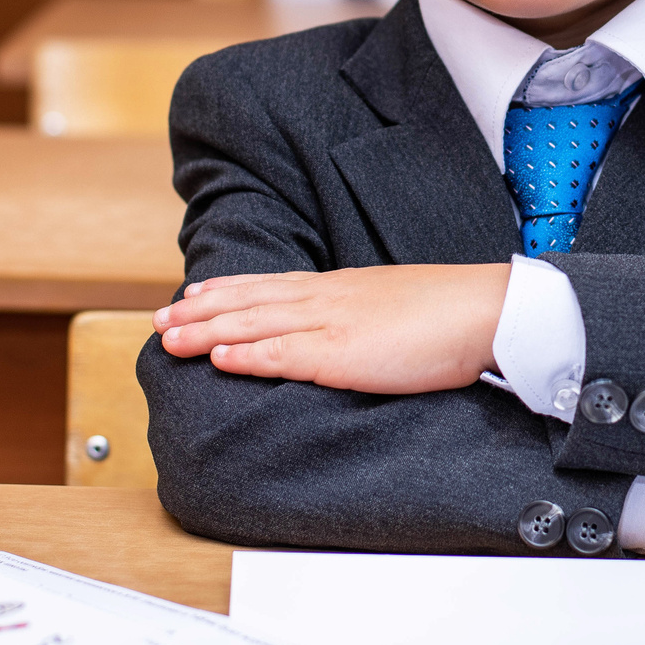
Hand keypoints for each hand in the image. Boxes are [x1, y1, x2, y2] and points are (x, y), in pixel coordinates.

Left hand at [154, 264, 509, 393]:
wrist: (486, 310)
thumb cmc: (452, 314)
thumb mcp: (397, 306)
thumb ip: (366, 316)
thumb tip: (352, 331)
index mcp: (342, 288)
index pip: (273, 285)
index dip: (229, 290)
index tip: (194, 294)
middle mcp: (327, 299)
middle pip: (250, 301)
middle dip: (201, 312)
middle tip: (159, 319)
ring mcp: (332, 324)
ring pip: (254, 325)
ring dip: (206, 332)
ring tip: (168, 338)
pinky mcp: (343, 354)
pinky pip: (284, 354)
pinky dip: (246, 355)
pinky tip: (217, 359)